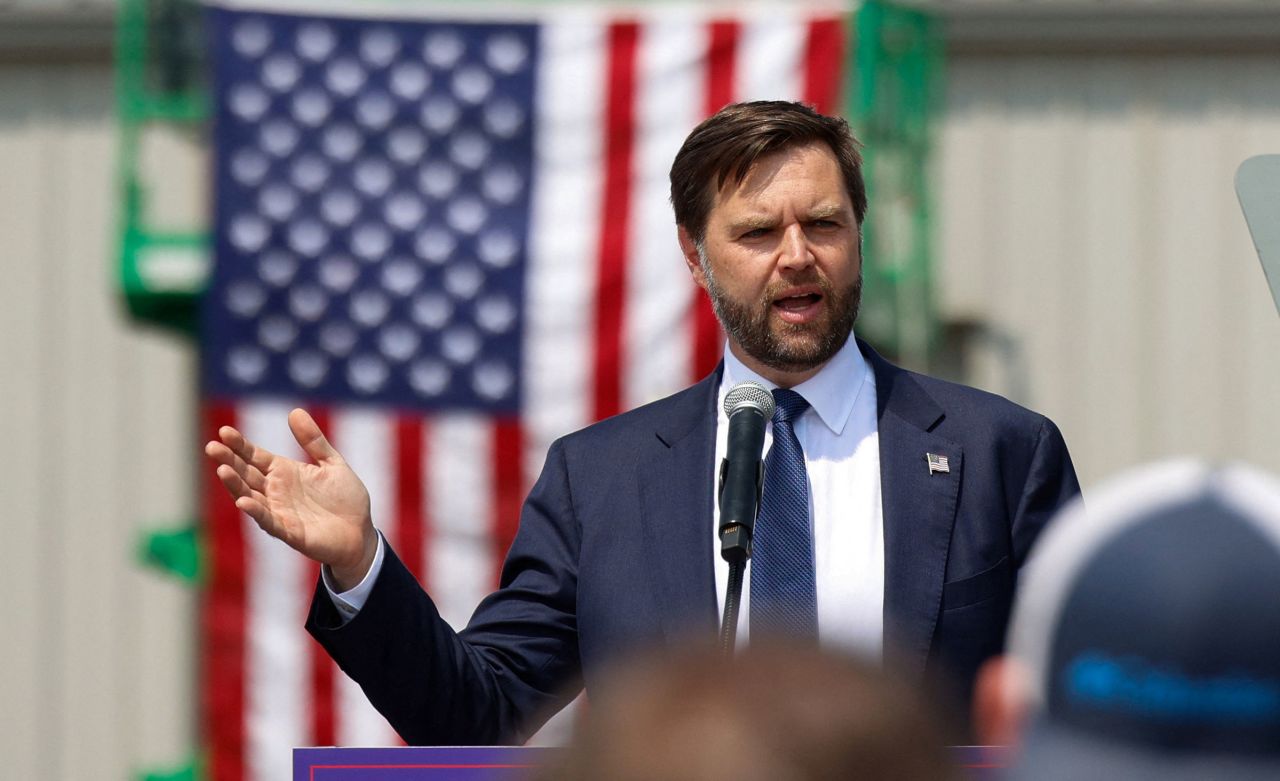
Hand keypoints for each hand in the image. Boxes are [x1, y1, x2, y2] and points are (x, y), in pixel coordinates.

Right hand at [205, 408, 377, 590]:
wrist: (361, 533)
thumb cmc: (346, 499)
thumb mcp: (333, 463)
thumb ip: (314, 440)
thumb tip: (295, 411)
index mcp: (284, 473)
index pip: (255, 456)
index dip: (240, 445)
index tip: (224, 431)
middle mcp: (276, 492)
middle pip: (246, 474)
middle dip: (229, 461)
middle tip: (212, 447)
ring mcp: (280, 512)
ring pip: (251, 496)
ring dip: (236, 485)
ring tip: (222, 470)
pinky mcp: (290, 532)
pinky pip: (269, 521)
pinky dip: (256, 512)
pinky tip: (243, 501)